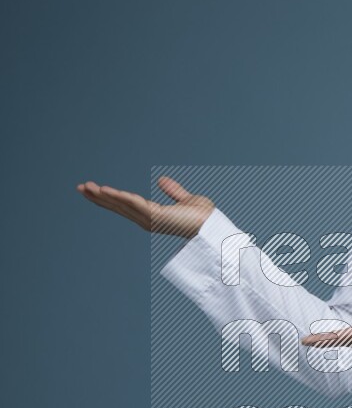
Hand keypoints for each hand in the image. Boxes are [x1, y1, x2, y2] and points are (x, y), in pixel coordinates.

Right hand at [76, 175, 214, 237]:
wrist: (214, 227)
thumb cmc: (204, 217)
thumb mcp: (185, 199)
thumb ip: (173, 191)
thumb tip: (161, 180)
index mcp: (151, 215)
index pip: (125, 205)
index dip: (108, 197)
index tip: (93, 189)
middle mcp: (147, 219)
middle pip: (118, 206)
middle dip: (99, 197)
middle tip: (80, 187)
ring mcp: (150, 219)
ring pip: (122, 204)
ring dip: (104, 196)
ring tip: (86, 187)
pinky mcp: (156, 216)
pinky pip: (134, 203)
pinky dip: (120, 196)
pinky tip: (106, 190)